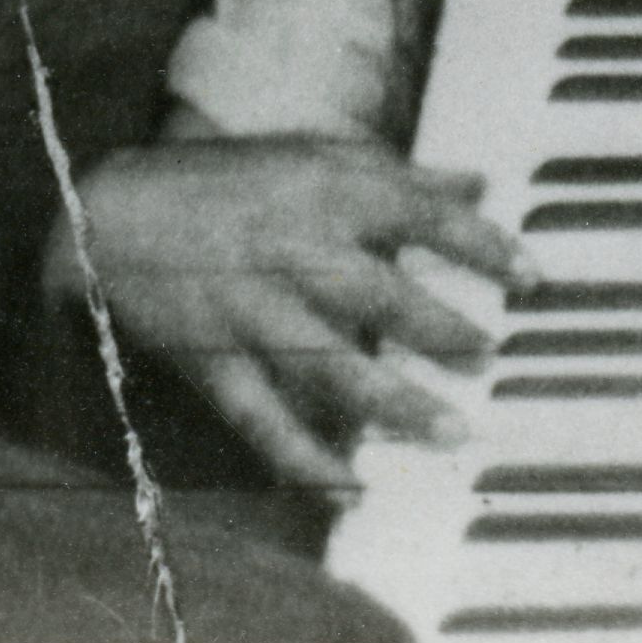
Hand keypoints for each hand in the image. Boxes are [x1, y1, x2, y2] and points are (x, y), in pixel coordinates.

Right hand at [62, 135, 526, 492]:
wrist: (110, 210)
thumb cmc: (229, 181)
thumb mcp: (315, 155)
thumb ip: (399, 175)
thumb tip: (478, 182)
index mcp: (326, 191)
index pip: (422, 215)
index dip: (482, 246)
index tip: (531, 277)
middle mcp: (294, 251)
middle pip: (379, 296)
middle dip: (441, 330)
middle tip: (490, 356)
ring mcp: (252, 311)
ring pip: (330, 366)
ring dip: (393, 403)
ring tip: (449, 431)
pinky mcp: (213, 360)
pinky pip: (263, 419)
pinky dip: (305, 458)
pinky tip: (350, 487)